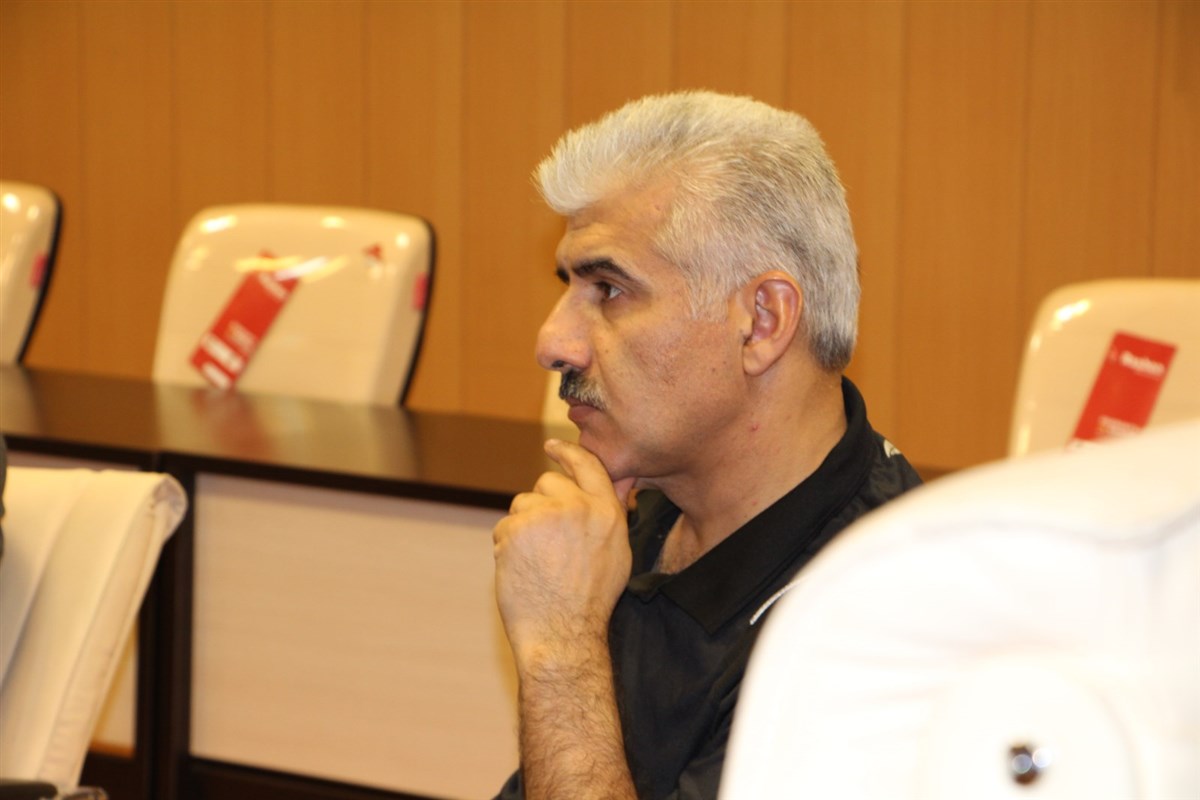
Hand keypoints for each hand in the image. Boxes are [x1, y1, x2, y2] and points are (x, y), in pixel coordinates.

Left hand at [493, 439, 635, 664]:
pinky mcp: (515, 529)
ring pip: (520, 505)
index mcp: (606, 512)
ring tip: (537, 565)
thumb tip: (620, 481)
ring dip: (521, 529)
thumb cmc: (590, 601)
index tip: (552, 446)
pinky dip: (506, 548)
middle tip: (545, 543)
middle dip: (539, 503)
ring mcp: (545, 515)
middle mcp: (578, 507)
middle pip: (546, 482)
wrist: (563, 634)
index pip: (588, 465)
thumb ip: (613, 512)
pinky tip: (521, 572)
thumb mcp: (617, 552)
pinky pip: (503, 528)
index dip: (568, 453)